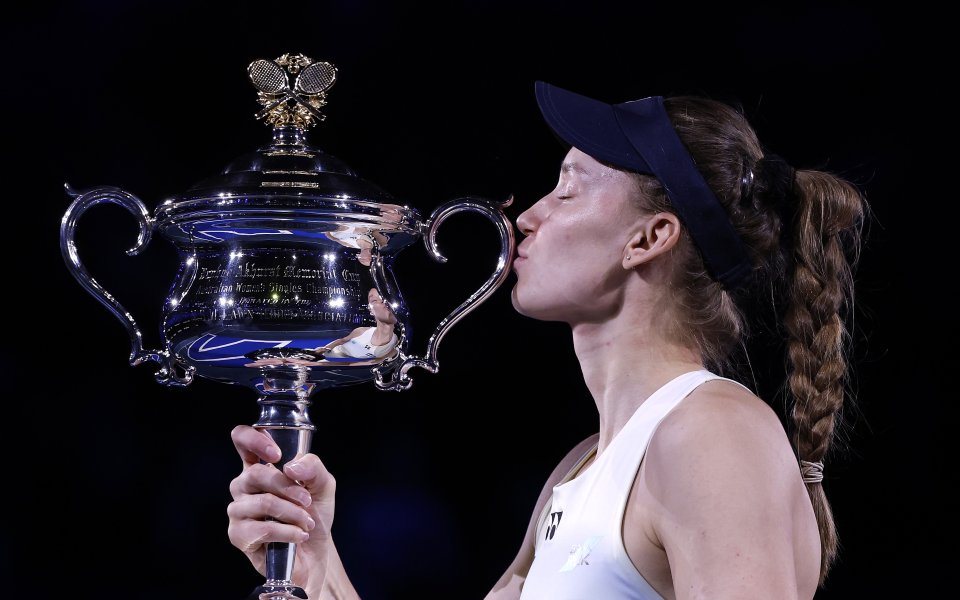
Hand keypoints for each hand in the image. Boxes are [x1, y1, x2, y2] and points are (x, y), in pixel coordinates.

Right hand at [227, 425, 336, 592]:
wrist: (315, 552)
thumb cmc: (313, 514)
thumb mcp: (323, 485)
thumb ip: (312, 467)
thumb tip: (290, 468)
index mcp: (260, 466)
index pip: (241, 439)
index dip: (254, 440)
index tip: (277, 455)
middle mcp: (243, 485)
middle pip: (255, 474)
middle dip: (288, 488)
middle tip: (307, 501)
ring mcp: (238, 510)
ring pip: (263, 503)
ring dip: (293, 513)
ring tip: (306, 523)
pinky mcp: (238, 535)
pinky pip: (262, 529)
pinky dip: (287, 532)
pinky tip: (299, 536)